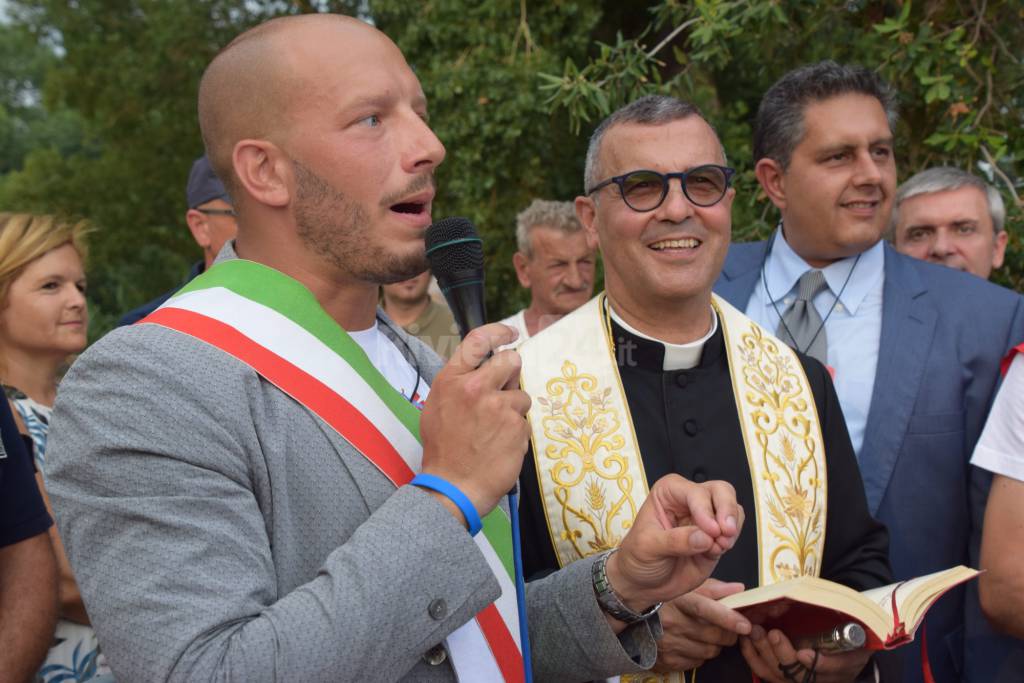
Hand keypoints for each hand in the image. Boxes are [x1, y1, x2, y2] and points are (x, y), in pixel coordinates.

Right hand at [419, 324, 529, 517]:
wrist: (454, 485)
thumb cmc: (444, 448)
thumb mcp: (438, 406)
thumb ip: (460, 382)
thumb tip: (484, 367)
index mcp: (452, 380)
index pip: (478, 340)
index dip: (498, 332)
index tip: (511, 333)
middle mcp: (476, 388)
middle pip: (510, 361)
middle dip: (511, 372)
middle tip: (503, 391)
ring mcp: (499, 407)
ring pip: (520, 395)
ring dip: (513, 410)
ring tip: (494, 431)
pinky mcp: (517, 426)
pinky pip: (524, 421)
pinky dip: (516, 432)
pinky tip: (500, 445)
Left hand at [605, 474, 742, 611]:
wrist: (643, 584)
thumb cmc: (638, 558)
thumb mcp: (647, 547)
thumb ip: (675, 541)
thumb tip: (704, 537)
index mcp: (669, 492)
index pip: (695, 492)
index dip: (705, 510)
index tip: (710, 530)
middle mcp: (690, 500)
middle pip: (721, 491)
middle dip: (727, 510)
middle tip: (726, 532)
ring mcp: (706, 519)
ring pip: (733, 510)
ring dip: (731, 529)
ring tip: (719, 546)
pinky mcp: (716, 538)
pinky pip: (733, 533)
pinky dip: (730, 541)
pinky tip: (716, 551)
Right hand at [652, 579, 751, 671]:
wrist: (635, 621)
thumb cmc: (667, 602)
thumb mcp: (687, 589)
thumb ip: (714, 589)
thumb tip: (739, 590)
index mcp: (678, 600)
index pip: (706, 609)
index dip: (727, 618)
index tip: (745, 625)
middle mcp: (672, 622)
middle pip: (713, 635)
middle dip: (728, 633)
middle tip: (728, 628)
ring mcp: (669, 643)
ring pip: (709, 651)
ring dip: (715, 645)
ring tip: (707, 635)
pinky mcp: (668, 660)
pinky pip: (697, 662)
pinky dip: (701, 655)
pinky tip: (693, 644)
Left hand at [739, 626, 870, 682]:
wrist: (841, 655)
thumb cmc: (849, 643)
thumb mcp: (856, 636)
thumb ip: (849, 632)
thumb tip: (842, 621)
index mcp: (842, 668)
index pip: (833, 669)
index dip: (819, 664)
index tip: (804, 654)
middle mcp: (819, 679)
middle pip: (799, 674)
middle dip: (783, 654)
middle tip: (773, 634)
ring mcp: (797, 680)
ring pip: (778, 674)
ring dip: (764, 653)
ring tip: (756, 632)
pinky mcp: (781, 677)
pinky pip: (763, 671)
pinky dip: (752, 656)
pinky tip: (745, 640)